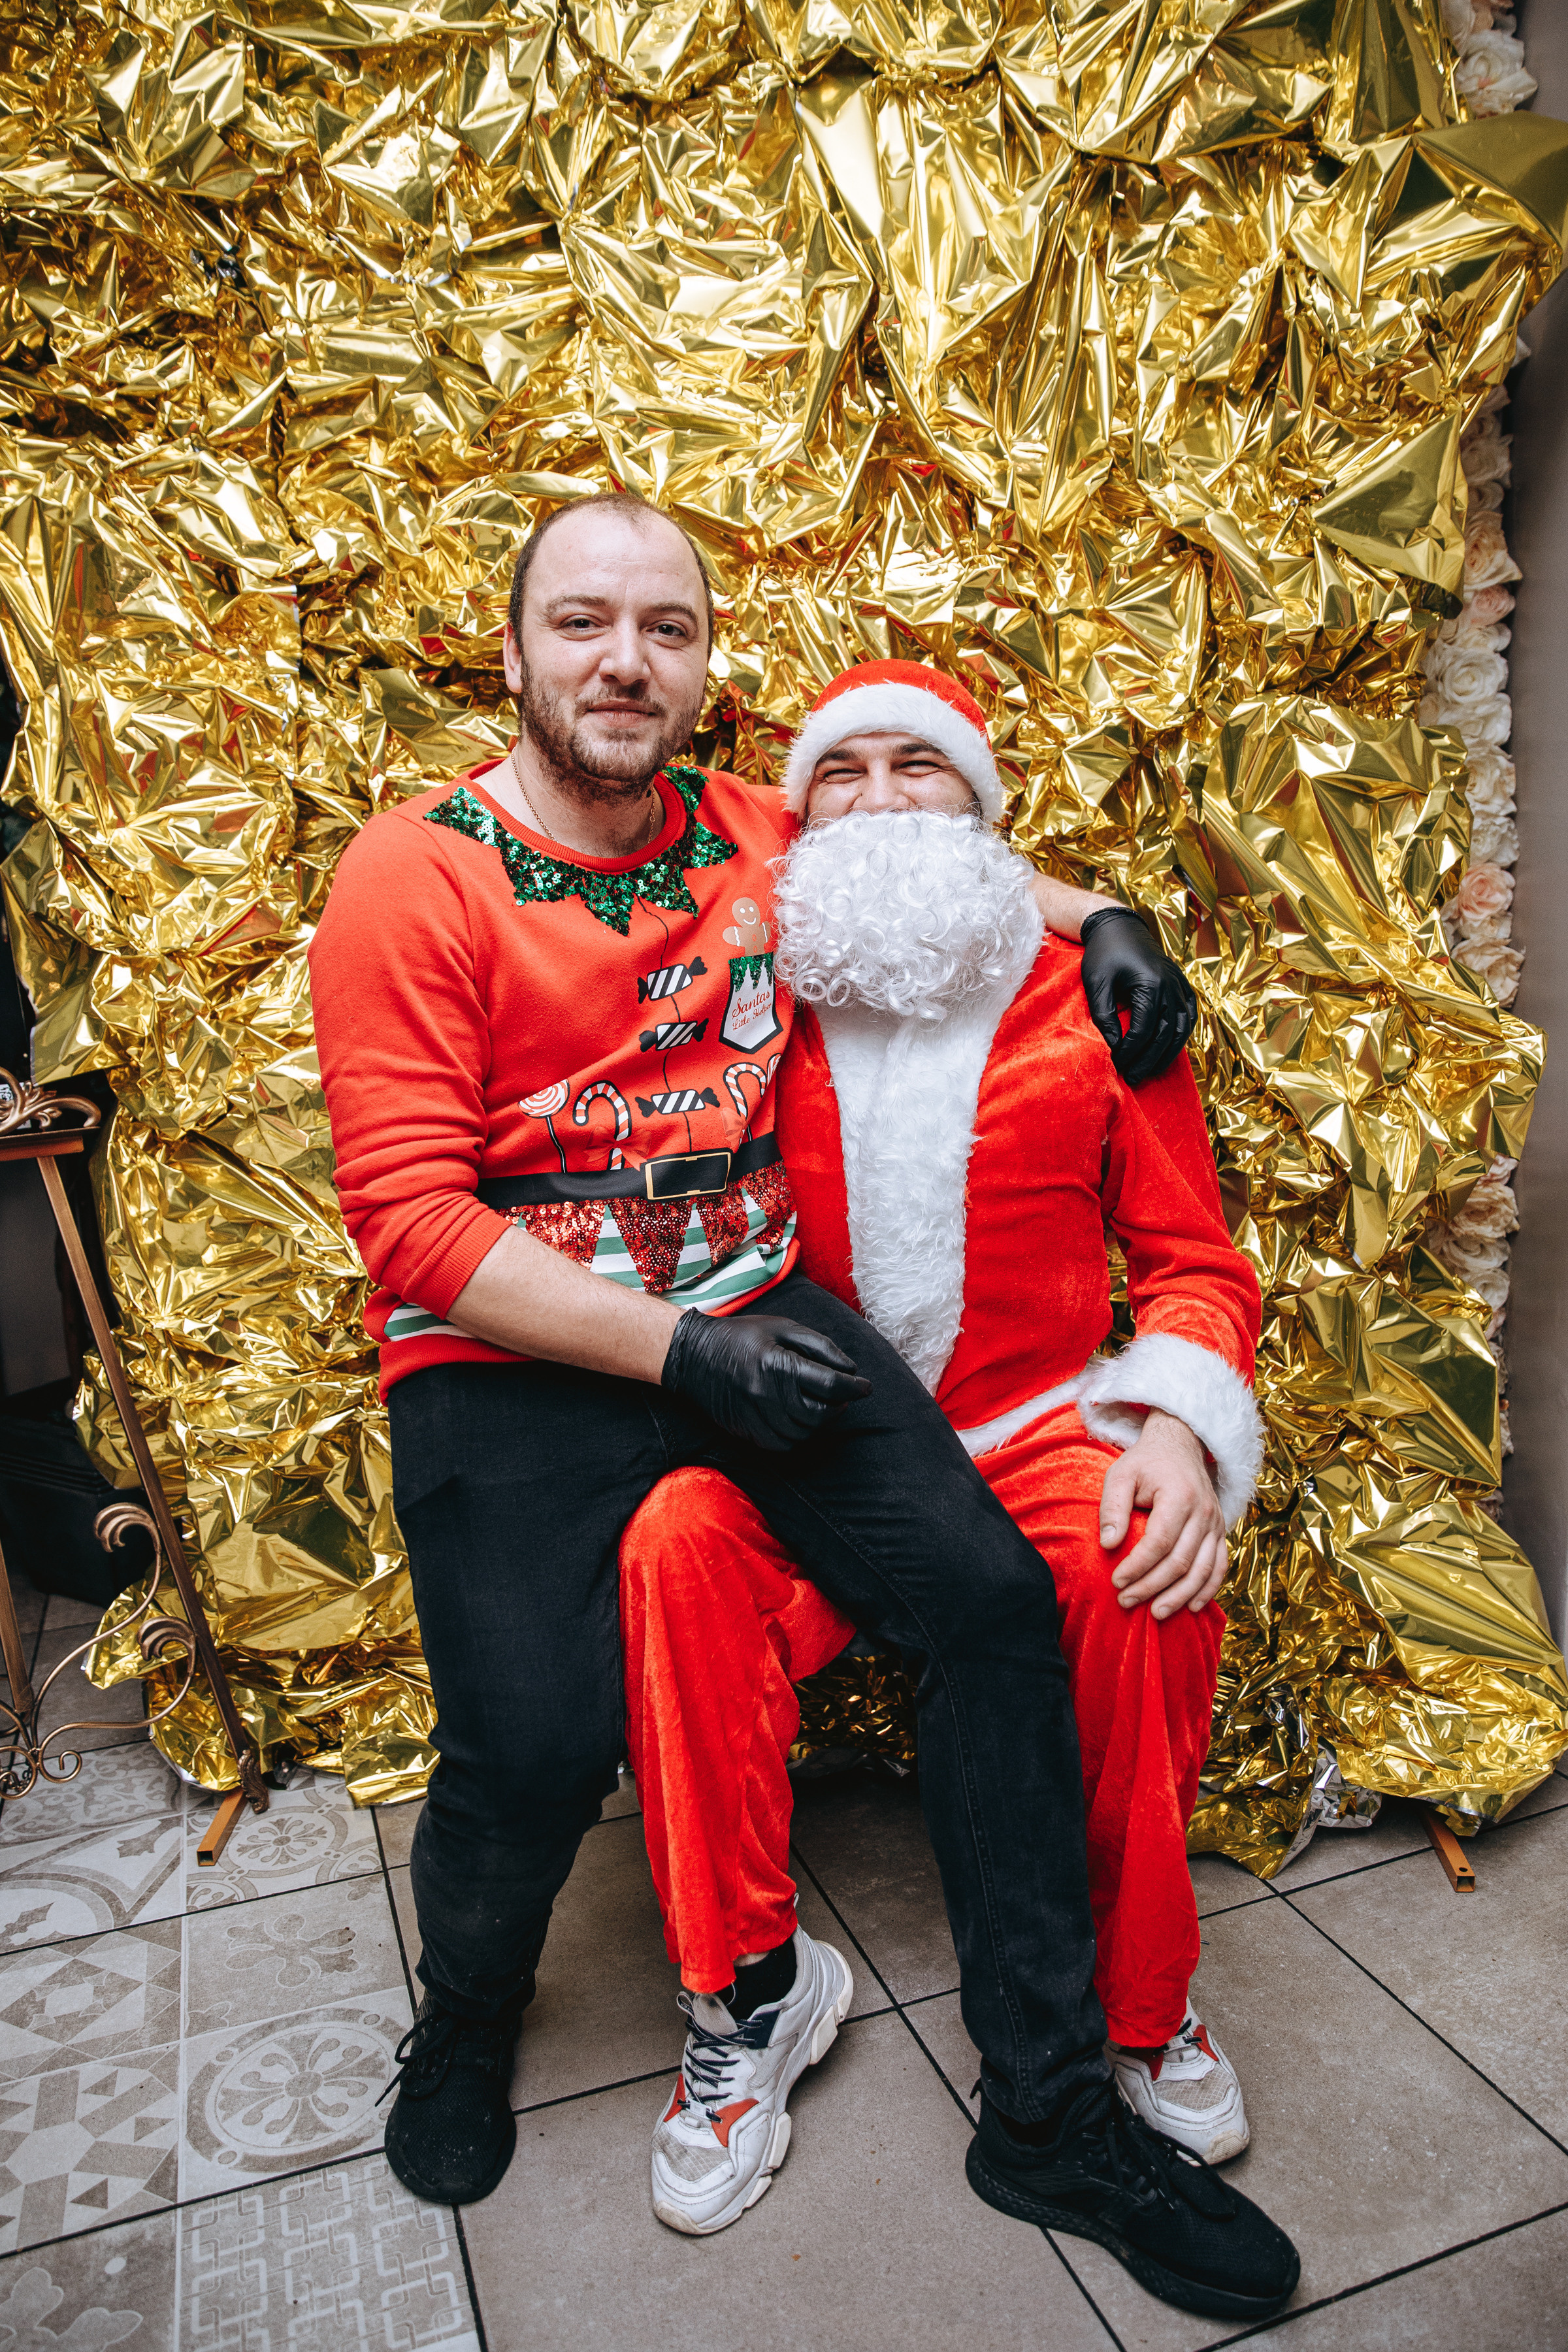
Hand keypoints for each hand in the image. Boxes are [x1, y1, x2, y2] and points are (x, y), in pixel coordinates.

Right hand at [661, 1310, 871, 1450]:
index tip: (866, 1387)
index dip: (854, 1387)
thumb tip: (850, 1369)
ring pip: (803, 1432)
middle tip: (844, 1396)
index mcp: (778, 1364)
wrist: (693, 1355)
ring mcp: (754, 1415)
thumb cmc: (743, 1336)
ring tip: (822, 1405)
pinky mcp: (745, 1430)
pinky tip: (800, 1420)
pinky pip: (783, 1444)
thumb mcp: (782, 1326)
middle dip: (838, 1406)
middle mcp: (766, 1393)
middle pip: (819, 1413)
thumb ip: (820, 1346)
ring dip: (820, 1422)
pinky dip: (799, 1436)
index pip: (829, 1384)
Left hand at [1079, 908, 1196, 1086]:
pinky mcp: (1182, 985)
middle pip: (1164, 1035)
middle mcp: (1171, 986)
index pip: (1143, 1030)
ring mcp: (1180, 985)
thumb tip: (1113, 1046)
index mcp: (1151, 984)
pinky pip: (1188, 1016)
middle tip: (1132, 1078)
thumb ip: (1103, 1015)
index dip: (1130, 1052)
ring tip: (1149, 1071)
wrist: (1119, 927)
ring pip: (1180, 1029)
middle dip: (1148, 1060)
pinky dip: (1180, 1036)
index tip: (1116, 1065)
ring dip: (1166, 1054)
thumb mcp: (1097, 983)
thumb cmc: (1104, 953)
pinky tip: (1168, 1051)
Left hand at [1099, 1409, 1226, 1617]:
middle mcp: (1204, 1512)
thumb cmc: (1145, 1462)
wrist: (1179, 1446)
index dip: (1138, 1565)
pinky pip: (1220, 1566)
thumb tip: (1108, 1545)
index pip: (1160, 1541)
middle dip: (1153, 1586)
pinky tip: (1192, 1607)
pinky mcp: (1221, 1532)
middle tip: (1127, 1601)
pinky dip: (1208, 1589)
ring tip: (1156, 1613)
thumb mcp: (1121, 1475)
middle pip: (1181, 1561)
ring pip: (1203, 1570)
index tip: (1117, 1581)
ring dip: (1180, 1596)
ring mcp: (1216, 1524)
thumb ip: (1112, 1507)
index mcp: (1179, 1496)